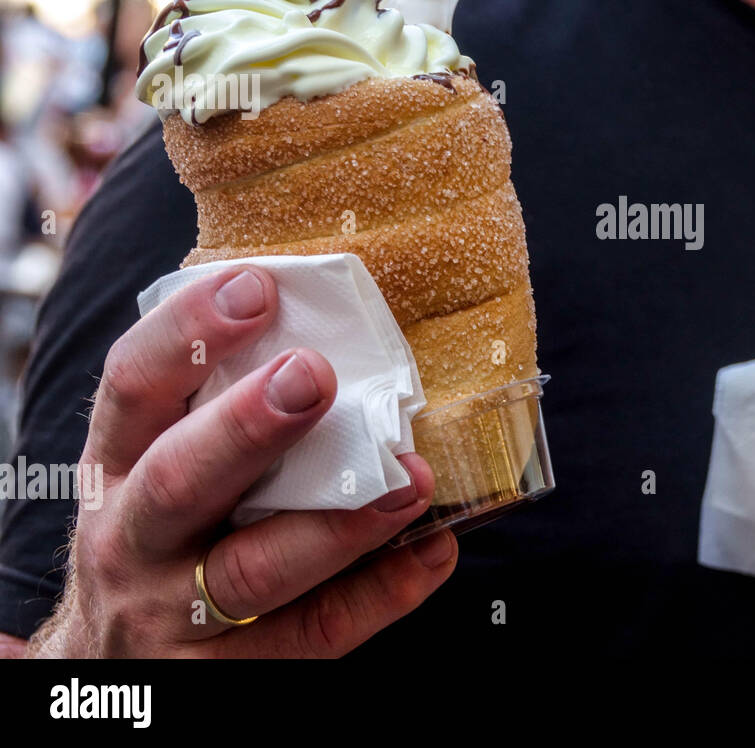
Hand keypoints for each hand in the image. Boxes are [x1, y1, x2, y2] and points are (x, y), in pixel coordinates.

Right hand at [26, 265, 454, 657]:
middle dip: (247, 428)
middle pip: (179, 481)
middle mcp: (130, 541)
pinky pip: (316, 634)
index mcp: (114, 467)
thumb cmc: (161, 535)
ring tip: (409, 478)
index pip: (133, 387)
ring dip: (337, 523)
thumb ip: (212, 405)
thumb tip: (323, 318)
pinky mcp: (227, 675)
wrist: (113, 668)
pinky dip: (383, 593)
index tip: (256, 287)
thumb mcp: (155, 464)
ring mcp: (173, 616)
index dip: (187, 333)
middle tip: (314, 376)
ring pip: (254, 572)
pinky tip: (433, 551)